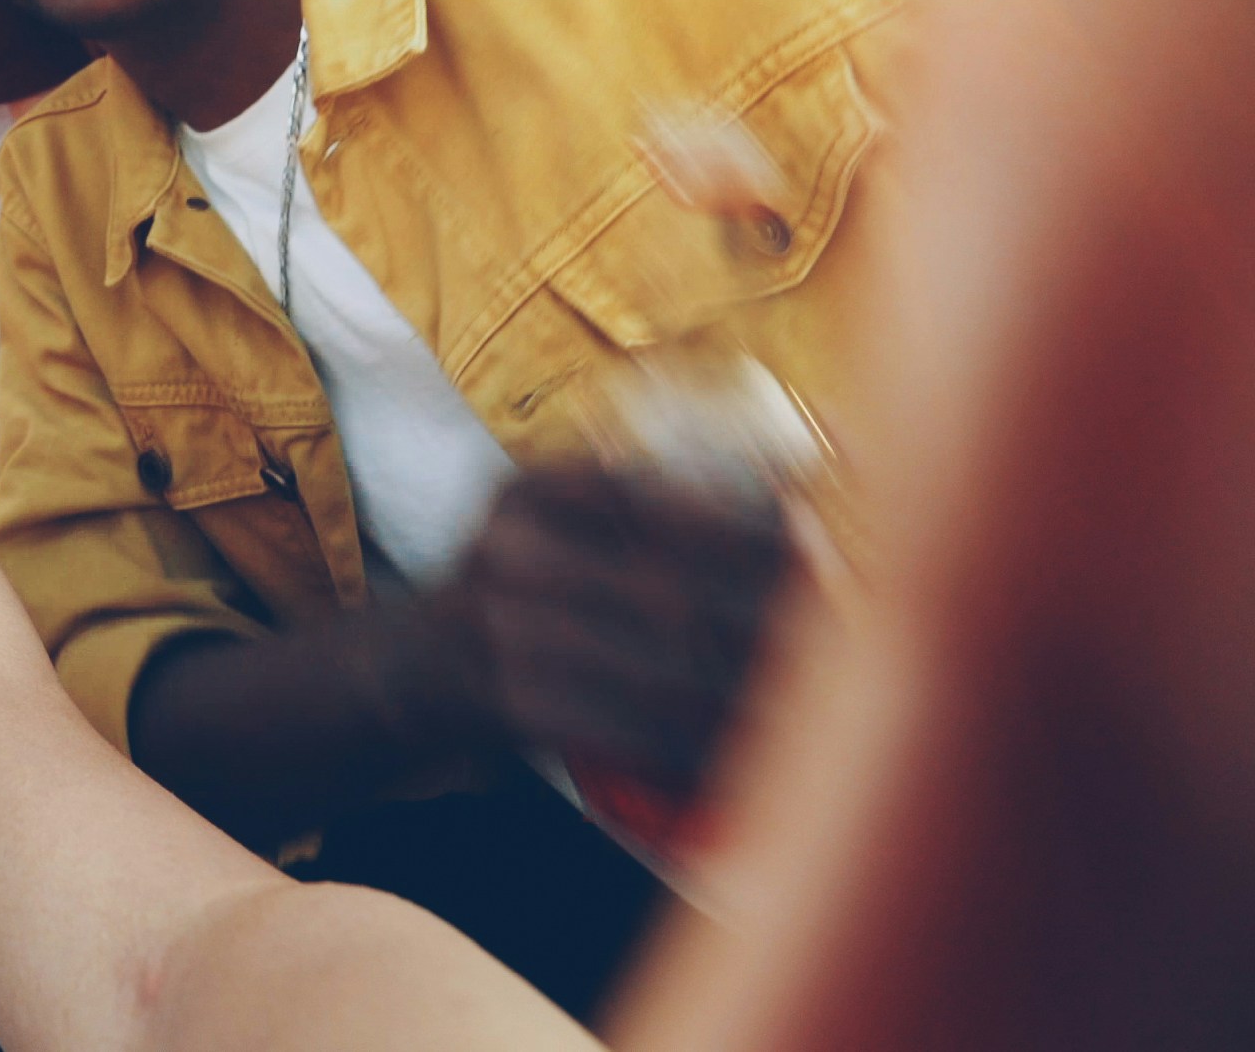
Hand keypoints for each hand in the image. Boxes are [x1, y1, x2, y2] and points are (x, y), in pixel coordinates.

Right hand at [424, 462, 792, 793]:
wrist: (410, 669)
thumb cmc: (521, 590)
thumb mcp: (552, 518)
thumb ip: (645, 505)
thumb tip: (794, 509)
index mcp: (532, 490)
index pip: (662, 501)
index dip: (749, 531)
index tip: (820, 555)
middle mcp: (512, 550)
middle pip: (670, 591)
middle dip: (767, 627)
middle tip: (844, 650)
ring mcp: (502, 629)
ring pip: (656, 670)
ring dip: (747, 701)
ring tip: (816, 715)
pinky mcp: (507, 703)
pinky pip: (624, 733)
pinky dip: (695, 754)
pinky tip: (746, 765)